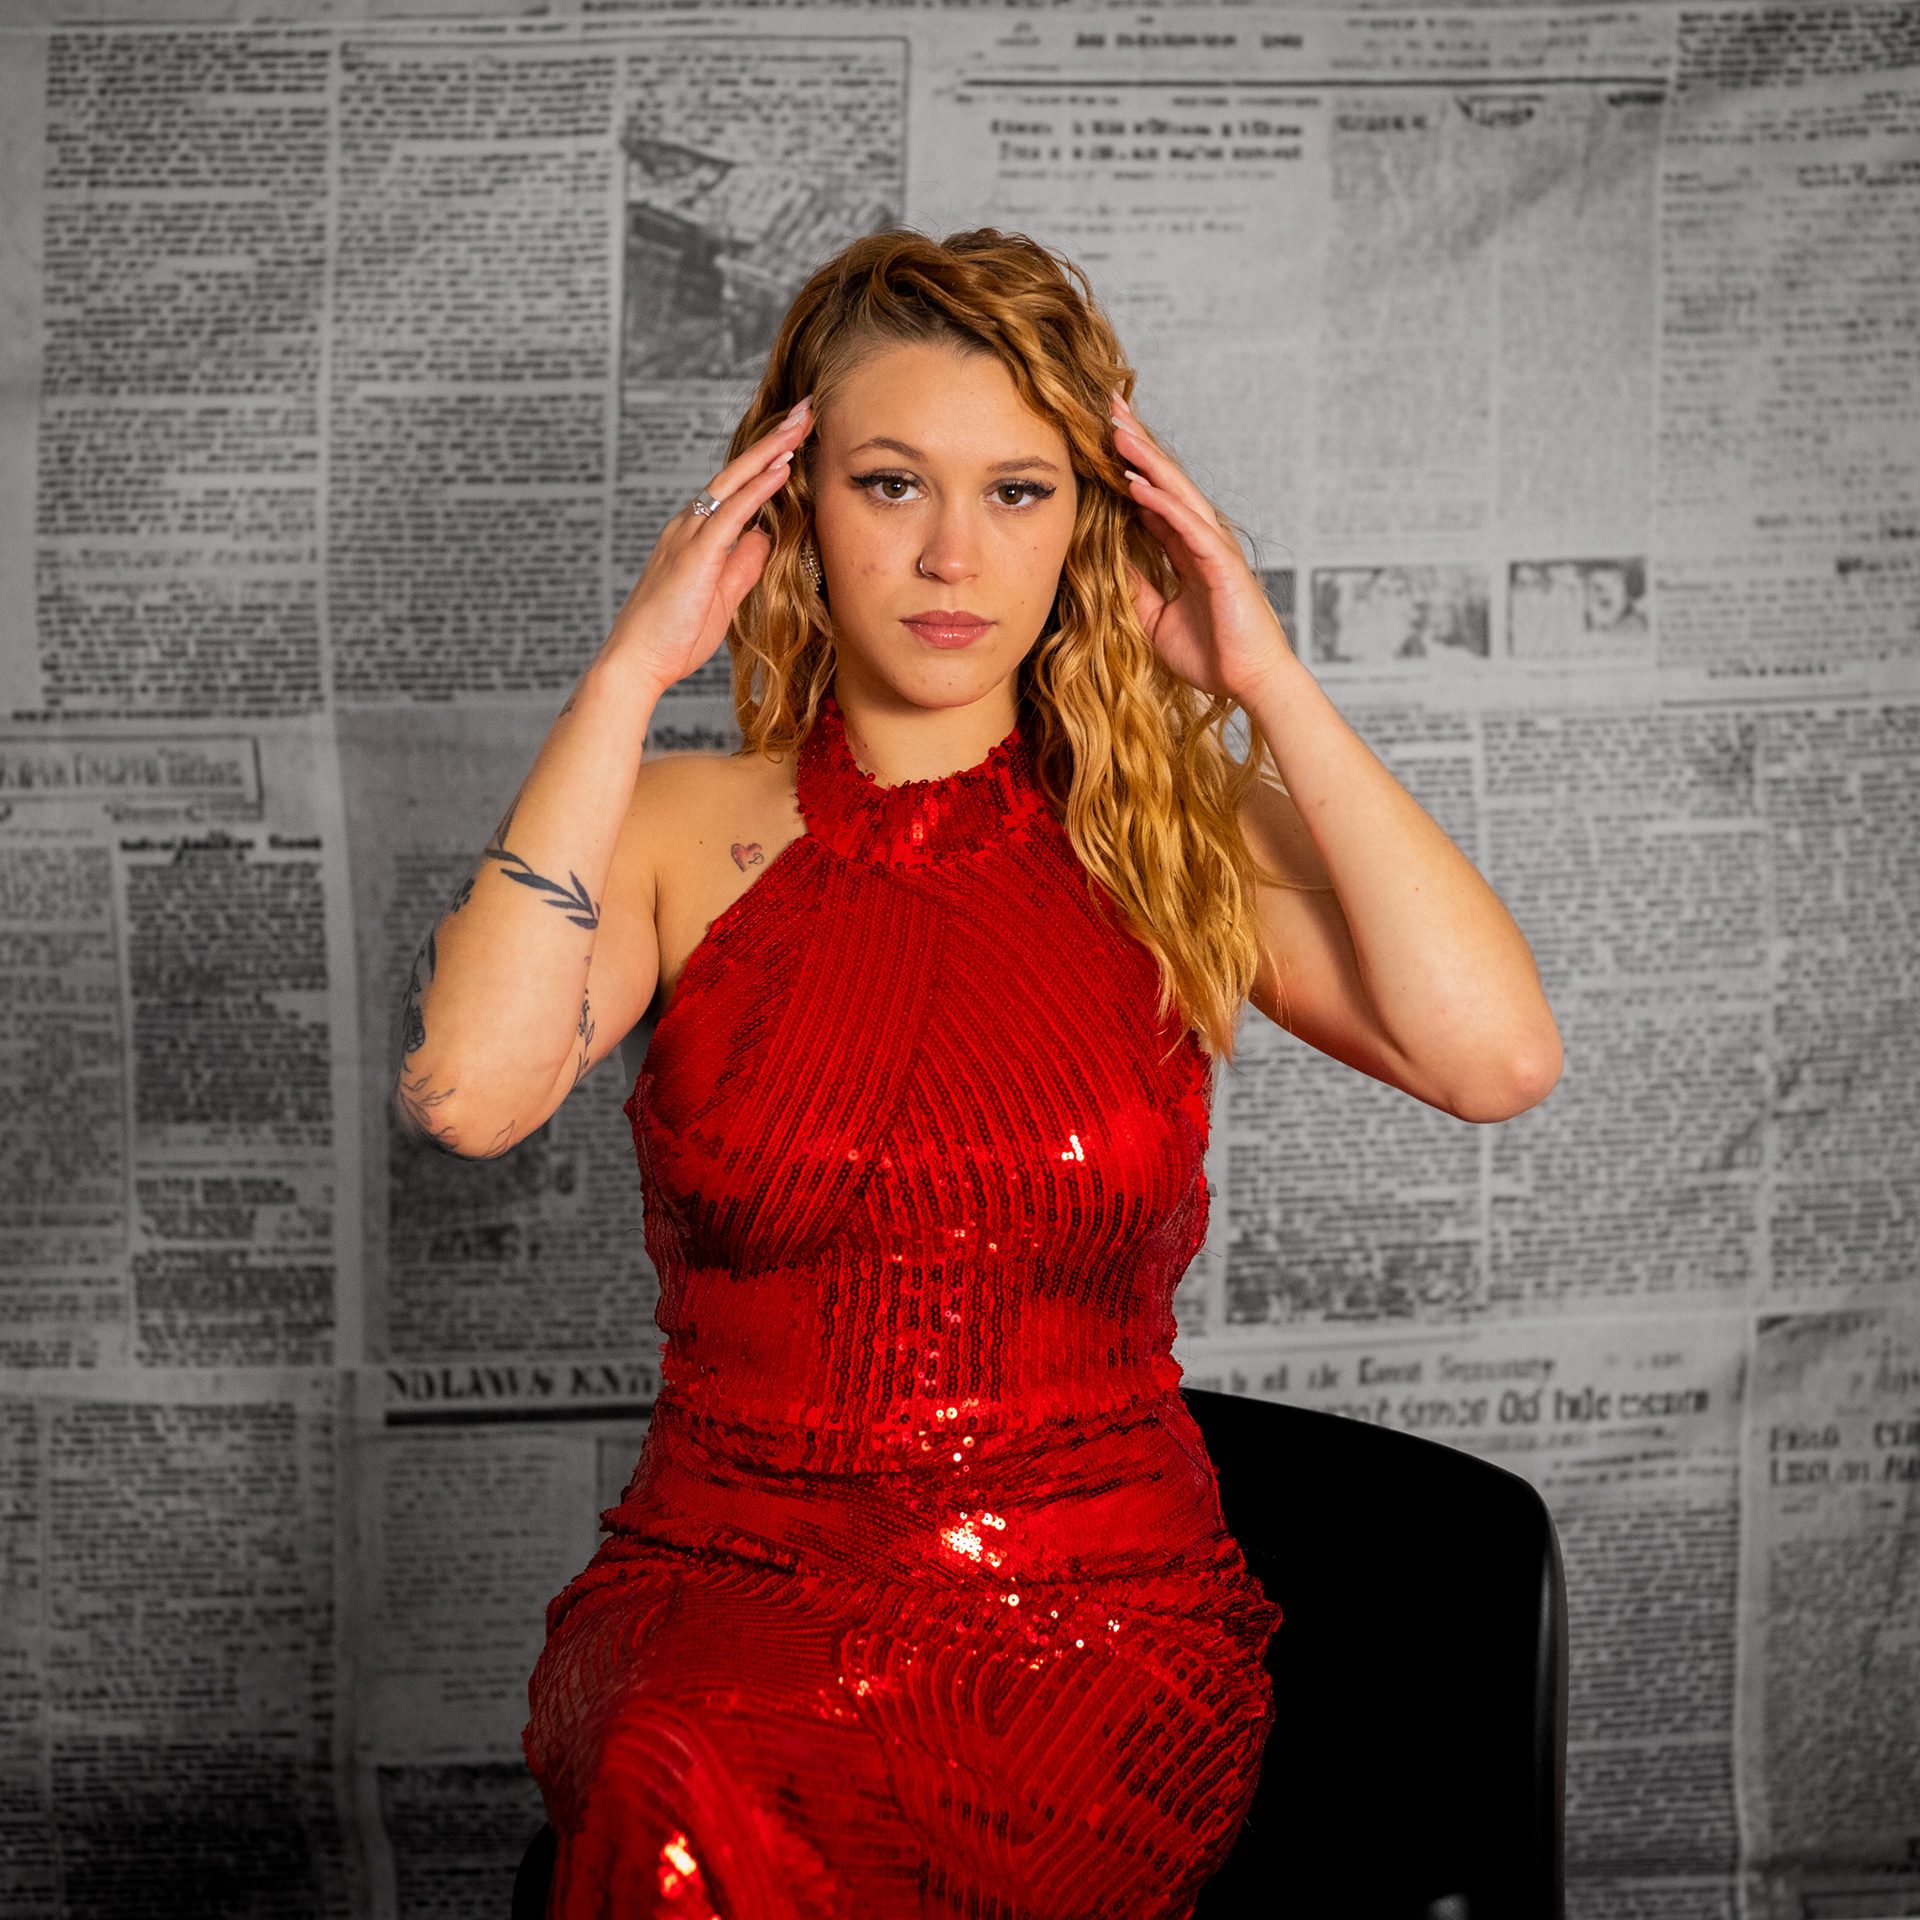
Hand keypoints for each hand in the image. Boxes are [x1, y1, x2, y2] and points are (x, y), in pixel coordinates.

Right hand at [602, 399, 812, 693]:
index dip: (767, 460)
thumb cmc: (674, 636)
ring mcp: (689, 536)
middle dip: (774, 439)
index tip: (797, 436)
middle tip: (807, 409)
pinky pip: (731, 512)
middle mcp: (689, 525)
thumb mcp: (722, 596)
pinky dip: (758, 488)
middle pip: (737, 472)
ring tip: (802, 423)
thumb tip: (766, 538)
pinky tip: (782, 467)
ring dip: (770, 451)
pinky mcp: (694, 555)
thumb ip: (743, 564)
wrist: (636, 662)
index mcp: (695, 535)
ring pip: (735, 482)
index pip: (736, 487)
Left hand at [1111, 392, 1292, 703]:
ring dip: (1146, 461)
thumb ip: (1133, 585)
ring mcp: (1214, 548)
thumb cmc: (1210, 654)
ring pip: (1176, 493)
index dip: (1127, 464)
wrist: (1249, 684)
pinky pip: (1189, 527)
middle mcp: (1200, 539)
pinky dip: (1163, 504)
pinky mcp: (1223, 565)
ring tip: (1117, 430)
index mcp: (1184, 548)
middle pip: (1164, 480)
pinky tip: (1138, 484)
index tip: (1098, 434)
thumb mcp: (1153, 617)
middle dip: (1136, 443)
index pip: (1152, 495)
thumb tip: (1101, 559)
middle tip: (1107, 406)